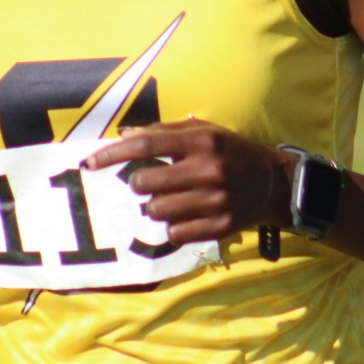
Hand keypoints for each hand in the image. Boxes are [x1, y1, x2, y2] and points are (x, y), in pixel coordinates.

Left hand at [86, 119, 288, 245]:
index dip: (113, 154)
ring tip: (172, 199)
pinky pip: (174, 233)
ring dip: (156, 206)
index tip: (91, 163)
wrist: (273, 182)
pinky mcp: (221, 226)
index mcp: (202, 141)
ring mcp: (216, 200)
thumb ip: (164, 131)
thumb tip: (123, 136)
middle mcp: (208, 169)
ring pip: (156, 210)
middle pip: (145, 182)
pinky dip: (173, 226)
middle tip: (151, 182)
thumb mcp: (204, 132)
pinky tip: (187, 215)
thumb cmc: (230, 152)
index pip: (147, 144)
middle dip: (140, 184)